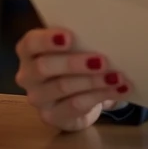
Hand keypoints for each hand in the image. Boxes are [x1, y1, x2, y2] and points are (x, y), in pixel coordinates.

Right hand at [15, 28, 132, 131]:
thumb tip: (107, 32)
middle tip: (102, 60)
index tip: (69, 37)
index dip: (47, 40)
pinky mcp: (51, 117)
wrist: (75, 100)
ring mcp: (37, 98)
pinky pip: (76, 105)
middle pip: (44, 67)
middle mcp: (27, 75)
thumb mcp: (74, 49)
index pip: (30, 43)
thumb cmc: (74, 63)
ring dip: (93, 81)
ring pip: (63, 87)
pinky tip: (119, 90)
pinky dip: (100, 96)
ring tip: (117, 77)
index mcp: (29, 51)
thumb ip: (80, 40)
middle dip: (74, 63)